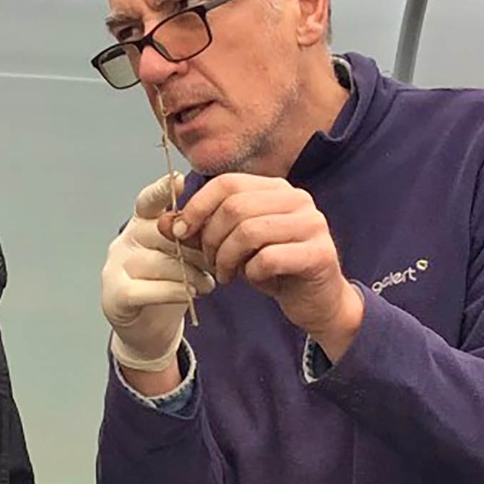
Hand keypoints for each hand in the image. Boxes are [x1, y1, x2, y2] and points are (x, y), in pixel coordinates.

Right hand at [100, 175, 215, 374]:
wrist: (149, 330)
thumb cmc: (169, 284)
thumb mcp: (182, 257)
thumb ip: (191, 238)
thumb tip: (221, 222)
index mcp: (140, 225)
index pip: (146, 202)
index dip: (160, 190)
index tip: (178, 180)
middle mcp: (124, 241)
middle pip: (161, 234)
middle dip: (194, 247)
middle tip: (217, 260)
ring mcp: (115, 268)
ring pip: (158, 263)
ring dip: (190, 273)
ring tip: (209, 283)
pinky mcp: (116, 295)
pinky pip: (148, 289)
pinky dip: (173, 291)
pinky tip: (190, 294)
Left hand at [164, 174, 364, 357]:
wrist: (316, 300)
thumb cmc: (274, 269)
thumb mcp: (232, 247)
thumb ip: (201, 232)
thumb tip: (164, 223)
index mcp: (275, 189)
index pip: (226, 184)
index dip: (197, 207)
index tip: (181, 233)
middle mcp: (297, 199)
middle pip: (235, 207)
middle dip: (211, 239)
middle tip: (210, 263)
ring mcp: (312, 224)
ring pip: (250, 232)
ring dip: (227, 258)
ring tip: (226, 274)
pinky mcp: (319, 253)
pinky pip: (269, 258)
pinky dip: (252, 273)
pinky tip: (254, 279)